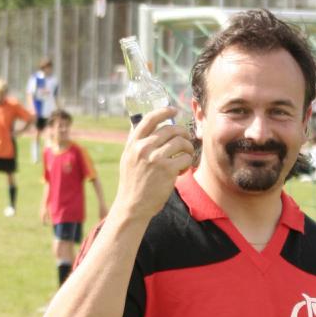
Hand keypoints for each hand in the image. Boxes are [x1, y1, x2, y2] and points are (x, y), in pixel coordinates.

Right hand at [116, 106, 194, 220]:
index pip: (149, 119)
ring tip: (186, 156)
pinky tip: (181, 171)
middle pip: (170, 129)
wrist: (132, 206)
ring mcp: (155, 158)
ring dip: (188, 148)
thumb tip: (141, 123)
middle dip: (182, 132)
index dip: (163, 112)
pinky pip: (185, 158)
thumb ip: (135, 143)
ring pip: (180, 142)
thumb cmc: (132, 184)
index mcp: (133, 144)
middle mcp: (143, 148)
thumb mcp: (127, 159)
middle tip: (186, 139)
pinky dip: (186, 163)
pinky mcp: (167, 170)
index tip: (173, 110)